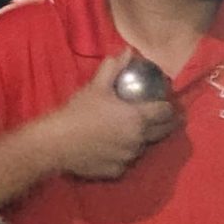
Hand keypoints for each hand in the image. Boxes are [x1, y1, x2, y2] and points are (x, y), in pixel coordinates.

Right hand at [44, 51, 177, 179]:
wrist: (54, 144)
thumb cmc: (78, 112)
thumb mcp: (96, 87)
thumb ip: (114, 68)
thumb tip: (128, 51)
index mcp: (138, 118)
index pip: (165, 112)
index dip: (169, 107)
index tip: (169, 105)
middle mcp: (138, 140)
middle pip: (161, 132)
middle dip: (166, 125)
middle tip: (166, 120)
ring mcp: (128, 158)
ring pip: (142, 148)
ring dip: (141, 140)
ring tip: (134, 133)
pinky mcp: (116, 172)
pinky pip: (125, 162)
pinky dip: (123, 156)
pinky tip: (114, 149)